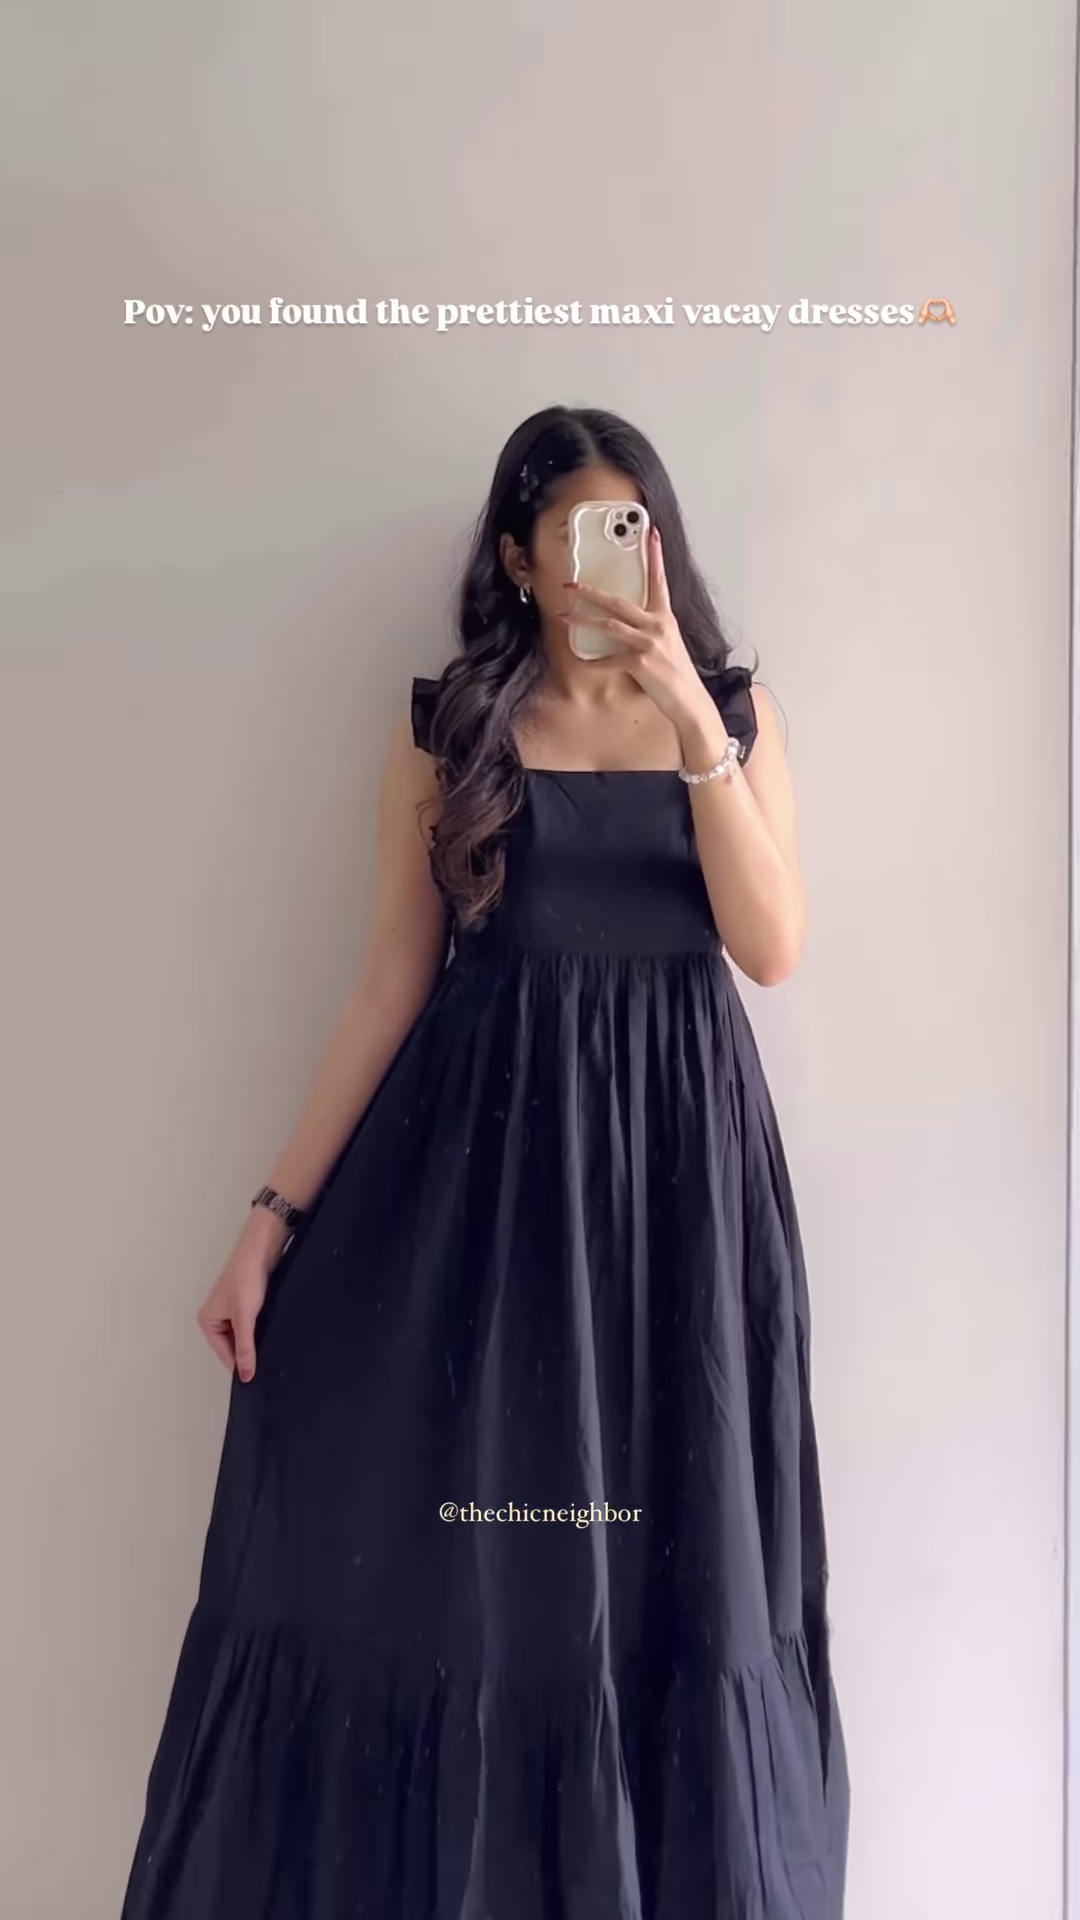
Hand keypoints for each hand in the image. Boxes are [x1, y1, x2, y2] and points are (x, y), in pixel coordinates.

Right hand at [196, 1212, 282, 1380]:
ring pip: (242, 1336)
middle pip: (232, 1346)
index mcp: (207, 1320)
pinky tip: (269, 1333)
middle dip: (246, 1353)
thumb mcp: (245, 1318)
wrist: (262, 1250)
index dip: (238, 1365)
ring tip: (267, 1349)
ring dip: (253, 1341)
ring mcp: (230, 1310)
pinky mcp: (245, 1303)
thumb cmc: (246, 1277)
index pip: (223, 1353)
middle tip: (264, 1364)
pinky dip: (258, 1330)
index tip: (254, 1378)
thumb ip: (245, 1347)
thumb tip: (245, 1374)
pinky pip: (250, 1325)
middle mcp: (215, 1316)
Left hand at [562, 527, 718, 733]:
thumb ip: (650, 628)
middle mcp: (657, 625)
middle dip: (592, 593)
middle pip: (619, 601)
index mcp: (665, 617)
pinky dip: (593, 663)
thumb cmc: (677, 674)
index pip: (659, 580)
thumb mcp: (668, 643)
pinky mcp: (640, 662)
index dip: (655, 556)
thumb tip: (629, 622)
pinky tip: (583, 662)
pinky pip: (608, 660)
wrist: (689, 700)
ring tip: (564, 617)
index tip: (651, 533)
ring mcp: (648, 642)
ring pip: (608, 625)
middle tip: (572, 585)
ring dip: (582, 621)